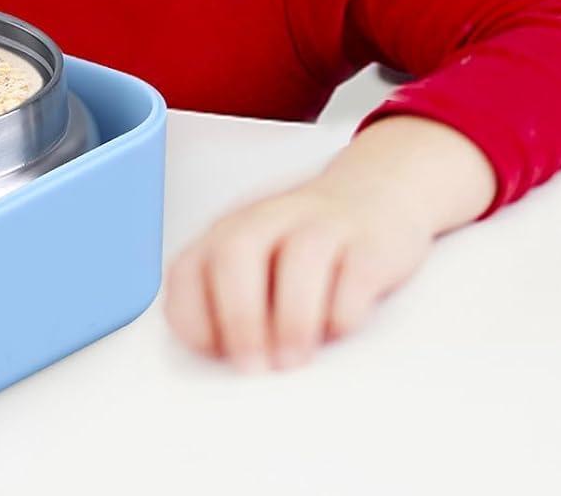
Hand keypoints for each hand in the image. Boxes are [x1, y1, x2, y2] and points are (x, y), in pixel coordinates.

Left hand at [162, 176, 435, 370]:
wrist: (374, 193)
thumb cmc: (304, 248)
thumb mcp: (256, 263)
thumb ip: (231, 301)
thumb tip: (225, 362)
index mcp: (229, 231)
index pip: (186, 269)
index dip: (192, 314)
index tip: (212, 354)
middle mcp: (268, 219)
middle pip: (236, 252)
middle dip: (239, 316)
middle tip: (252, 368)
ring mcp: (321, 224)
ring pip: (301, 256)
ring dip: (293, 319)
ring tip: (293, 361)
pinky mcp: (370, 242)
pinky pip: (356, 273)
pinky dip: (345, 310)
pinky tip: (339, 330)